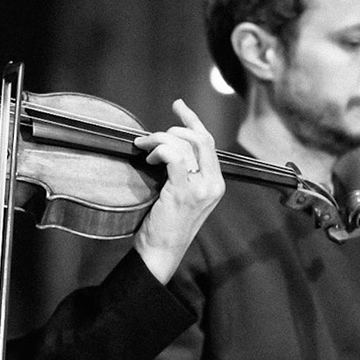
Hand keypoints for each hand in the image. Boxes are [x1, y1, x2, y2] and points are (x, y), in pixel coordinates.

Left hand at [132, 100, 226, 282]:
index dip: (192, 121)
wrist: (161, 252)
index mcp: (216, 184)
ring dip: (158, 141)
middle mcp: (213, 184)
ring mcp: (201, 188)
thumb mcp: (181, 196)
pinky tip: (149, 159)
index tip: (179, 106)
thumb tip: (167, 146)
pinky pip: (173, 156)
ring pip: (184, 145)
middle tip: (150, 139)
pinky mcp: (184, 191)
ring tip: (144, 151)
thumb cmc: (165, 226)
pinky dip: (158, 151)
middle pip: (200, 138)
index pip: (208, 142)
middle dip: (172, 130)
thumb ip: (183, 172)